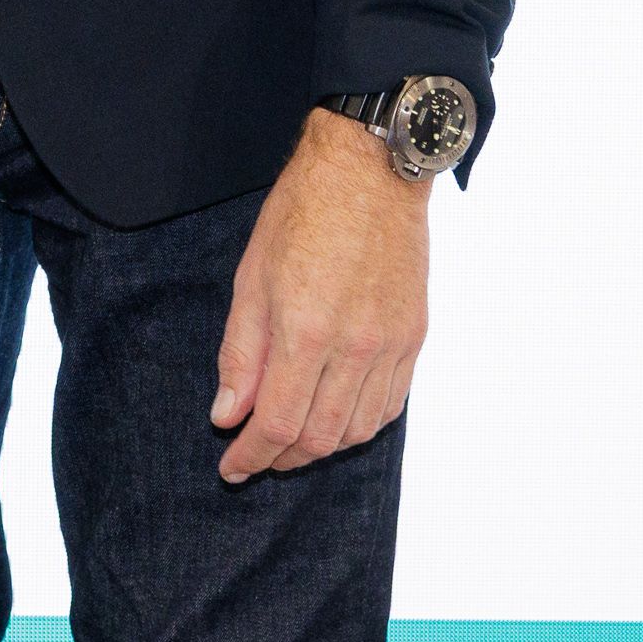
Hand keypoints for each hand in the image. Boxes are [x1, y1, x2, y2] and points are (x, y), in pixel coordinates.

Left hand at [211, 109, 432, 482]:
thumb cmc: (301, 216)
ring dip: (323, 447)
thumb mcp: (250, 279)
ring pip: (360, 429)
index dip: (253, 455)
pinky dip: (361, 424)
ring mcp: (391, 344)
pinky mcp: (415, 337)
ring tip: (292, 443)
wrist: (370, 173)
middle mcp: (355, 347)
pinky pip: (390, 404)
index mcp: (306, 332)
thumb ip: (240, 353)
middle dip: (284, 458)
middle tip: (257, 458)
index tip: (233, 468)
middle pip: (321, 436)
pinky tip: (337, 419)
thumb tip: (228, 414)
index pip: (279, 423)